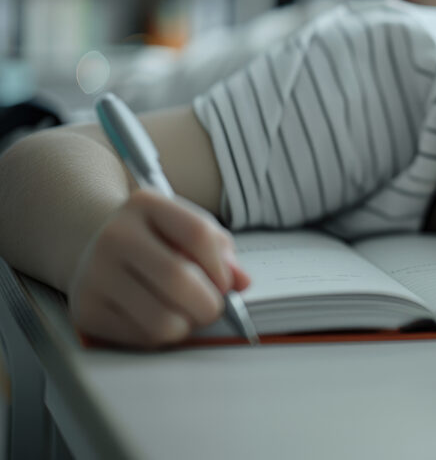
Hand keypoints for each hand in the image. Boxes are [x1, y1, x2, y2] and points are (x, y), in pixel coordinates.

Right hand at [69, 189, 250, 348]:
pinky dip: (163, 336)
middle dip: (210, 304)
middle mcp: (114, 236)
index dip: (222, 267)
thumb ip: (221, 252)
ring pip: (163, 320)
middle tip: (213, 307)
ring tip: (185, 312)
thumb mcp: (188, 229)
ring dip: (187, 324)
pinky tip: (158, 317)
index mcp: (145, 204)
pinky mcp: (86, 310)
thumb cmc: (157, 240)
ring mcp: (95, 274)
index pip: (197, 234)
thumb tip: (242, 283)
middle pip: (178, 279)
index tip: (226, 283)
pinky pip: (143, 338)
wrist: (94, 247)